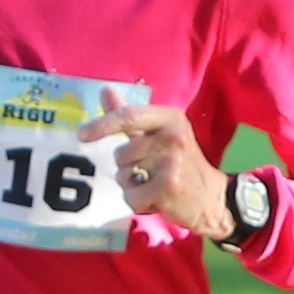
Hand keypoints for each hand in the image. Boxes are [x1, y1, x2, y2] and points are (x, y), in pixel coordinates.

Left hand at [82, 99, 233, 242]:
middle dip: (127, 167)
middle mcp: (172, 137)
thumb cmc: (180, 163)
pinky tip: (158, 199)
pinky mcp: (168, 188)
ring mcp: (171, 162)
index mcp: (170, 118)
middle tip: (152, 171)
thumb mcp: (160, 134)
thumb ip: (130, 116)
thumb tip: (104, 90)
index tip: (82, 135)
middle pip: (120, 154)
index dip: (101, 125)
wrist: (211, 198)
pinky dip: (139, 203)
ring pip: (123, 177)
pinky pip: (131, 197)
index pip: (128, 116)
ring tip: (156, 184)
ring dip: (133, 186)